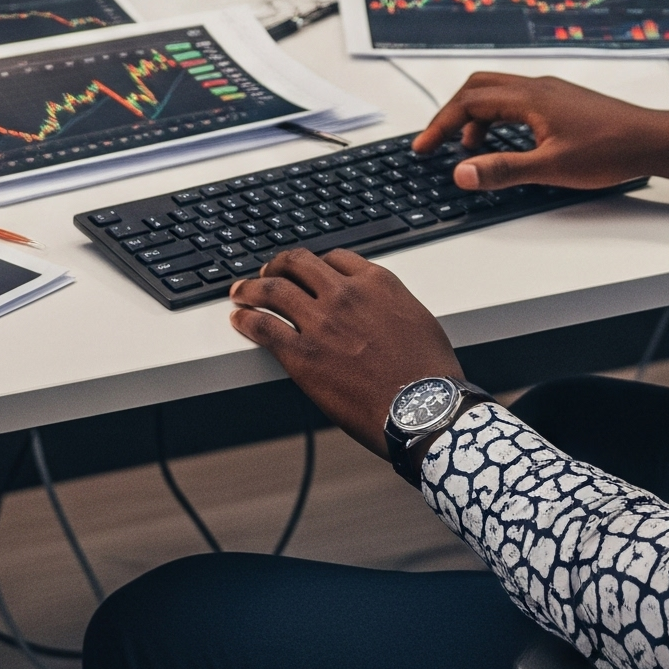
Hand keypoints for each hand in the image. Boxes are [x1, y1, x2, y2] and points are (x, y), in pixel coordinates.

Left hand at [229, 248, 461, 455]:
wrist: (423, 409)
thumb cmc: (429, 373)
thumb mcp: (417, 320)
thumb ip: (390, 306)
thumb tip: (379, 311)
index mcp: (376, 283)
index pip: (335, 258)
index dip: (316, 264)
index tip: (307, 272)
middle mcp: (345, 294)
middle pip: (299, 264)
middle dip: (279, 265)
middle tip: (268, 272)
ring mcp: (320, 321)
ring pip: (273, 289)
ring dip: (251, 288)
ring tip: (240, 291)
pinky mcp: (301, 354)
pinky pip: (263, 326)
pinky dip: (246, 319)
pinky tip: (239, 319)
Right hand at [411, 72, 668, 191]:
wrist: (653, 140)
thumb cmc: (610, 151)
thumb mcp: (551, 168)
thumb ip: (503, 170)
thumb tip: (461, 172)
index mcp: (530, 97)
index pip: (469, 102)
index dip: (440, 125)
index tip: (422, 146)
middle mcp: (537, 87)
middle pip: (478, 88)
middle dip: (452, 114)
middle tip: (437, 142)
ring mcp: (551, 92)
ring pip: (498, 93)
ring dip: (476, 118)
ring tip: (471, 151)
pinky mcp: (562, 101)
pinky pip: (517, 101)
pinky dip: (499, 118)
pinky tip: (506, 144)